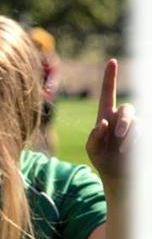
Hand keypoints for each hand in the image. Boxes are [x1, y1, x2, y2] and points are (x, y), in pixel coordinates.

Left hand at [85, 59, 139, 188]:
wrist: (119, 177)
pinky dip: (138, 142)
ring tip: (124, 152)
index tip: (112, 61)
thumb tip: (103, 122)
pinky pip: (145, 132)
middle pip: (127, 109)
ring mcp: (136, 126)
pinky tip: (132, 153)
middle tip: (117, 136)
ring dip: (130, 137)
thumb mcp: (92, 149)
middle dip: (124, 122)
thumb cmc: (103, 160)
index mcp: (105, 115)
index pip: (108, 93)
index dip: (110, 77)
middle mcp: (122, 118)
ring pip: (137, 123)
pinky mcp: (146, 135)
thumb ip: (94, 136)